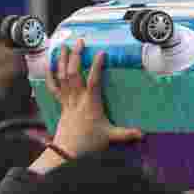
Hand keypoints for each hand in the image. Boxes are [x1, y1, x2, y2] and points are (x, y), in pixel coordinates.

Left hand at [46, 39, 142, 157]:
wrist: (67, 151)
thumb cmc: (89, 143)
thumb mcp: (110, 137)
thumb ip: (126, 134)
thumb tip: (143, 133)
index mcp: (91, 104)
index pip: (93, 81)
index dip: (96, 66)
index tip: (101, 53)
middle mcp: (77, 99)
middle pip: (73, 73)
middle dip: (76, 56)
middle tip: (80, 42)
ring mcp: (67, 100)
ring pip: (62, 76)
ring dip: (63, 60)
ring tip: (66, 46)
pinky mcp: (60, 104)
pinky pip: (53, 87)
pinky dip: (50, 75)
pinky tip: (50, 65)